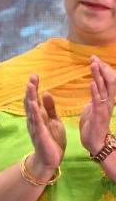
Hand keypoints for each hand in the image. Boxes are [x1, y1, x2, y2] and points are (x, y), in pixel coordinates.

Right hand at [23, 74, 65, 182]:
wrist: (50, 159)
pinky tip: (33, 104)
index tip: (35, 75)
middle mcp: (33, 119)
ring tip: (30, 86)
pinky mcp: (40, 134)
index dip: (34, 87)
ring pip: (31, 109)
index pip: (34, 98)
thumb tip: (45, 92)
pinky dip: (34, 112)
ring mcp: (35, 126)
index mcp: (38, 116)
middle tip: (32, 76)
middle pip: (30, 101)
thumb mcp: (53, 121)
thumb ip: (50, 108)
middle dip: (31, 89)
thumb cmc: (52, 140)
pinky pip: (36, 121)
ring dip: (30, 97)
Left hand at [82, 58, 115, 172]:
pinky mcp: (99, 115)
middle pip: (108, 81)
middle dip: (102, 69)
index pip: (106, 81)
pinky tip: (92, 83)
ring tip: (94, 65)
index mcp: (105, 99)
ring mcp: (104, 108)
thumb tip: (94, 87)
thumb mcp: (92, 107)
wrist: (95, 143)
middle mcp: (107, 102)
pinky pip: (98, 102)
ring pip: (104, 89)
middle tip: (94, 57)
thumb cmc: (93, 126)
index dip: (102, 70)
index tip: (94, 58)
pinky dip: (95, 92)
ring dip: (99, 76)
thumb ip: (95, 97)